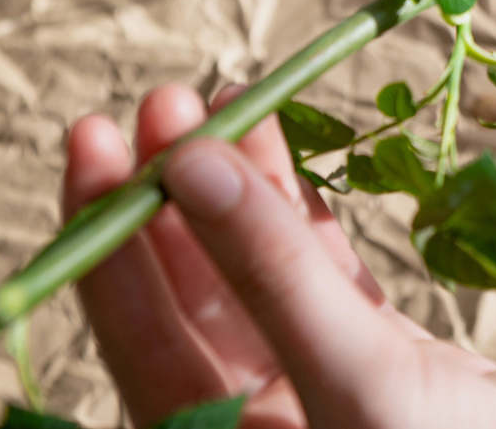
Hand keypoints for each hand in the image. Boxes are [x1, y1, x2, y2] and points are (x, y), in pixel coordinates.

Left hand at [65, 85, 495, 428]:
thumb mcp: (357, 376)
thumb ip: (272, 271)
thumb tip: (188, 163)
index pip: (137, 337)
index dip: (107, 238)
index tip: (97, 139)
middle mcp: (270, 420)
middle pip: (193, 295)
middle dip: (174, 196)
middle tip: (163, 101)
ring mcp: (333, 385)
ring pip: (264, 273)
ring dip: (243, 189)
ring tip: (226, 99)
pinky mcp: (398, 361)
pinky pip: (333, 275)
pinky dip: (312, 214)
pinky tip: (293, 156)